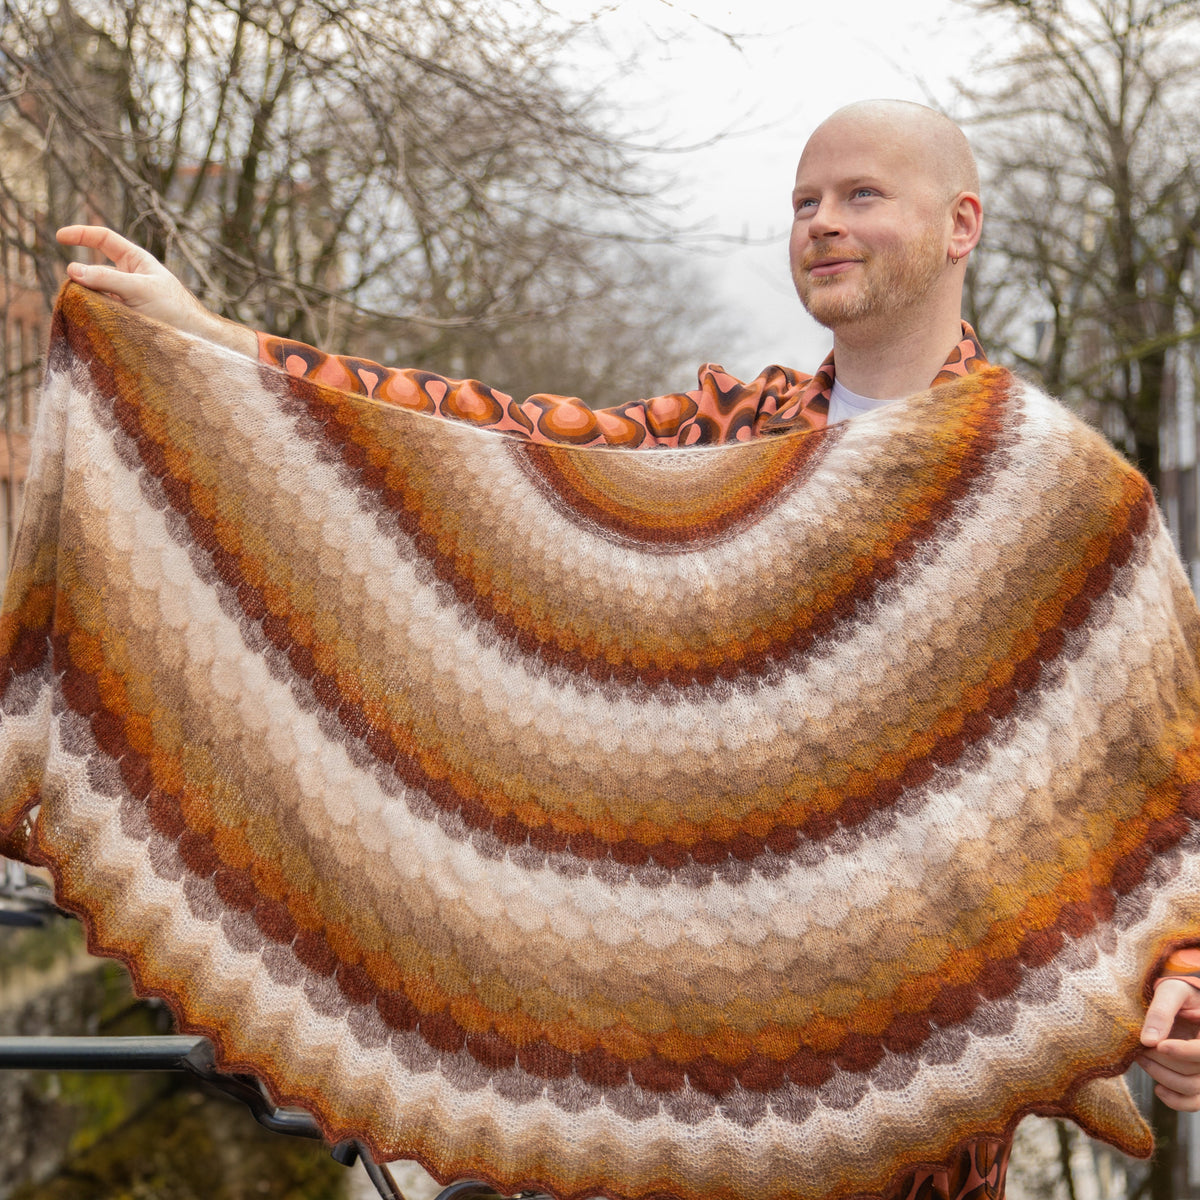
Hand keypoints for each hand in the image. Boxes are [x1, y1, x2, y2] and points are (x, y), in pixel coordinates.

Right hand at [55, 226, 255, 356]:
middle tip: (77, 290)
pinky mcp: (121, 316)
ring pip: (93, 293)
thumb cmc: (173, 308)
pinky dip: (92, 314)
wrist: (192, 338)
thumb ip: (108, 279)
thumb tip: (72, 270)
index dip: (81, 234)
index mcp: (135, 260)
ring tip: (99, 311)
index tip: (59, 237)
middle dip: (82, 278)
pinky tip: (96, 322)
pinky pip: (98, 311)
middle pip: (93, 270)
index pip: (103, 239)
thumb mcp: (140, 289)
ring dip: (87, 299)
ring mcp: (122, 297)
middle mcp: (127, 276)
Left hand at [1138, 978, 1199, 1109]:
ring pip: (1192, 1088)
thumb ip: (1161, 1012)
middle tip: (1140, 1048)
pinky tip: (1158, 1088)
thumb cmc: (1177, 993)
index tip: (1158, 1046)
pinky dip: (1176, 1101)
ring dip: (1162, 1077)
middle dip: (1163, 1061)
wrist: (1180, 1001)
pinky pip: (1194, 1102)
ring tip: (1142, 1058)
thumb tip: (1148, 1041)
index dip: (1183, 1051)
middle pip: (1195, 1072)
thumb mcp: (1170, 991)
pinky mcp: (1198, 1081)